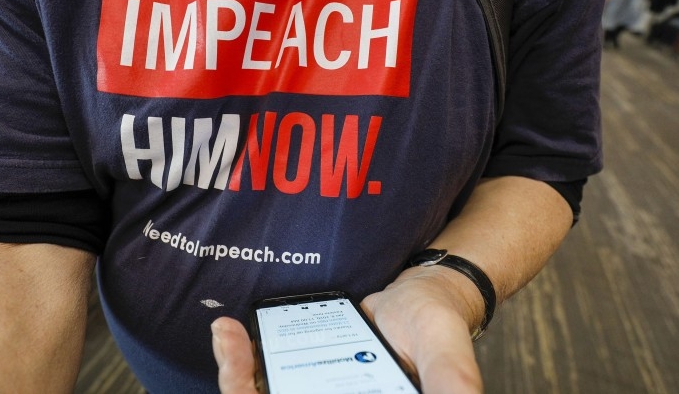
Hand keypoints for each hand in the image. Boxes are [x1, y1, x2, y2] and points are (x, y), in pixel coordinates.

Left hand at [211, 268, 484, 393]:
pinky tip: (231, 332)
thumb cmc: (437, 325)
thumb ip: (450, 378)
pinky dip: (244, 358)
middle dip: (245, 391)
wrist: (420, 294)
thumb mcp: (446, 350)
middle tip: (233, 365)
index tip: (255, 392)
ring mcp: (317, 392)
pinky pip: (266, 374)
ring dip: (238, 377)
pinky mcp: (304, 373)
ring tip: (227, 337)